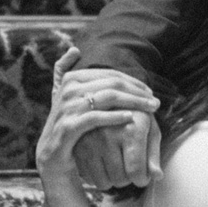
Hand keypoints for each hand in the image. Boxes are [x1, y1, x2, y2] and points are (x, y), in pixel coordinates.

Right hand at [36, 49, 162, 191]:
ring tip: (151, 110)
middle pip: (112, 84)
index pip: (110, 74)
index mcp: (71, 79)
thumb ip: (66, 72)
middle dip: (138, 92)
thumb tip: (74, 49)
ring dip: (134, 102)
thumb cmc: (67, 126)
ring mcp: (67, 108)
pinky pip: (96, 118)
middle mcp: (68, 90)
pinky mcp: (68, 127)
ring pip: (108, 98)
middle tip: (155, 102)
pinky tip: (131, 118)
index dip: (133, 82)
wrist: (52, 157)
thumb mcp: (66, 98)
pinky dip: (116, 116)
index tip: (150, 91)